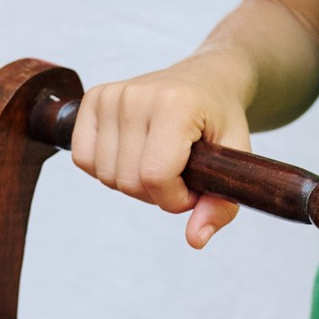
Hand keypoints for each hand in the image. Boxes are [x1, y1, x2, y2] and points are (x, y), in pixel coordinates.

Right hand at [71, 59, 253, 248]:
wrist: (207, 79)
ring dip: (134, 183)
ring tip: (159, 162)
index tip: (194, 187)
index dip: (176, 199)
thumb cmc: (220, 119)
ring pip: (105, 176)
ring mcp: (111, 95)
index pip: (155, 177)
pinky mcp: (92, 99)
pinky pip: (84, 159)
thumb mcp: (235, 158)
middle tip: (180, 173)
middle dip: (157, 194)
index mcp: (174, 104)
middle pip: (128, 182)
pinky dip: (107, 169)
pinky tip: (133, 155)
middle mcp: (136, 95)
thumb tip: (196, 240)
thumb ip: (222, 203)